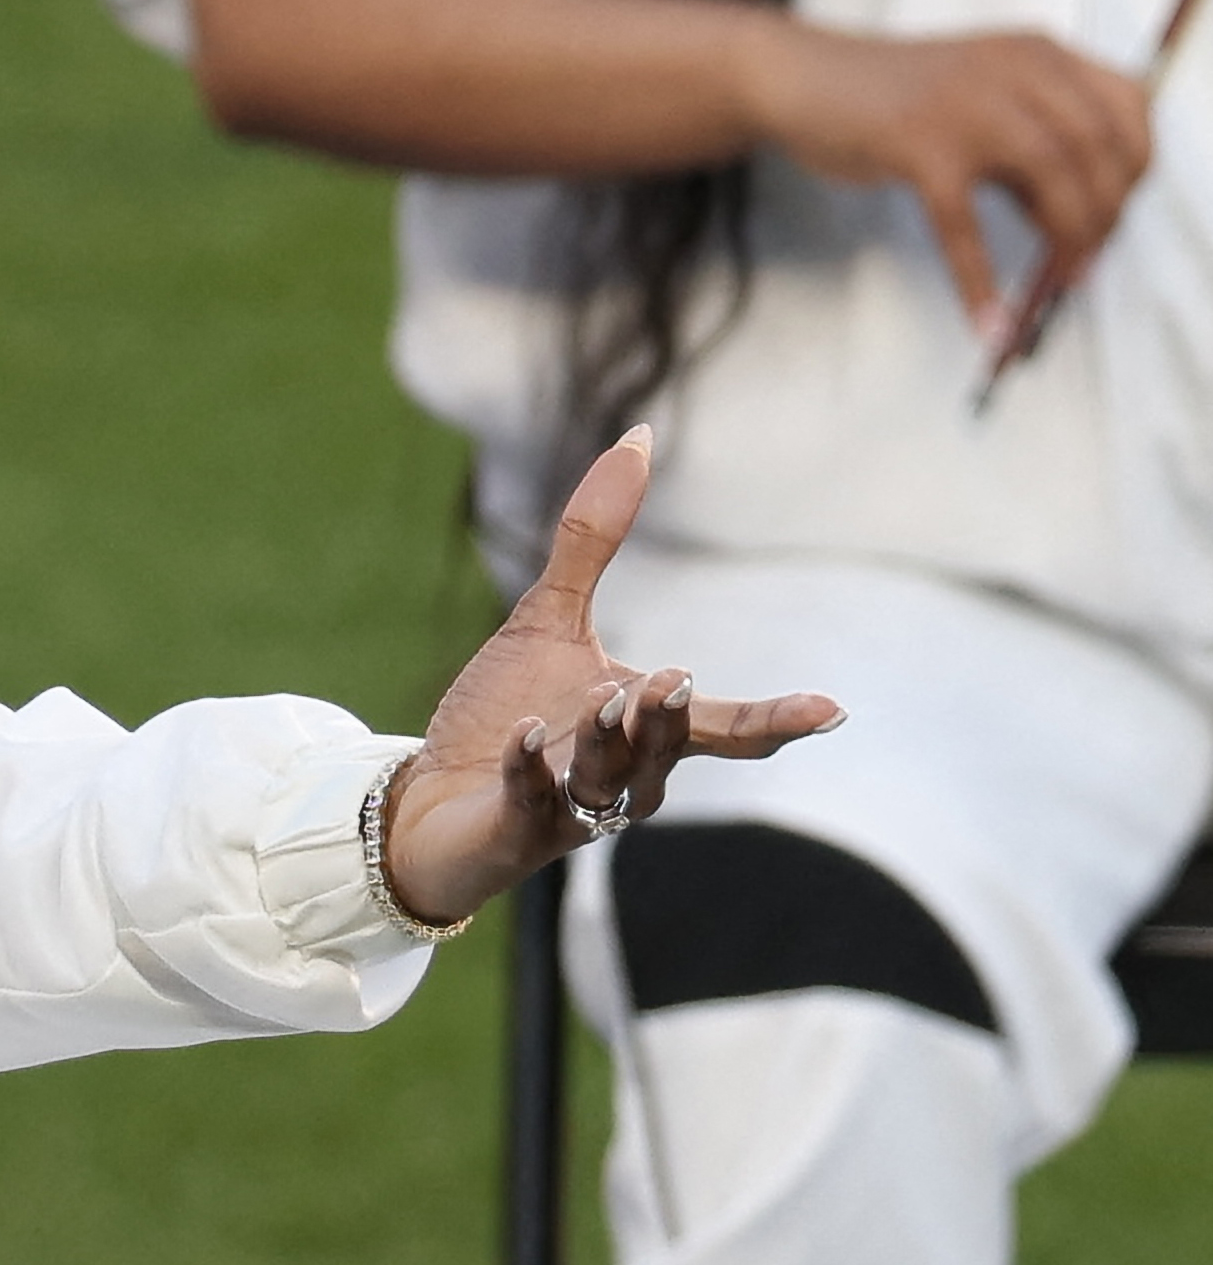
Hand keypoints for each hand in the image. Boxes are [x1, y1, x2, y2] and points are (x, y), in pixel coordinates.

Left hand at [375, 429, 844, 927]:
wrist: (434, 797)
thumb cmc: (507, 713)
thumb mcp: (547, 618)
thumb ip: (593, 539)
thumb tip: (640, 437)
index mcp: (645, 728)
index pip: (725, 729)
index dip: (776, 721)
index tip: (832, 709)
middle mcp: (627, 775)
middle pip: (668, 750)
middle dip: (670, 718)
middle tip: (673, 677)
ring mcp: (576, 808)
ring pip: (611, 779)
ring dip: (609, 739)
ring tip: (603, 698)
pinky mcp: (519, 827)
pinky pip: (534, 802)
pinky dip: (532, 770)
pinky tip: (525, 737)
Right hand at [740, 17, 1148, 332]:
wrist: (798, 76)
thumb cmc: (887, 96)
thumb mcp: (979, 101)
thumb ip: (1030, 146)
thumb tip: (1076, 221)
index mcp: (1036, 53)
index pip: (1127, 106)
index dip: (1136, 166)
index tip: (1119, 211)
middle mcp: (1013, 69)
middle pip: (1100, 148)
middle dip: (1106, 216)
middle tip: (1086, 262)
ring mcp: (965, 105)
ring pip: (1054, 178)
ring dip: (1068, 242)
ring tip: (1055, 284)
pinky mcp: (917, 145)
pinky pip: (962, 226)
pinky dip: (979, 281)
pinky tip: (987, 318)